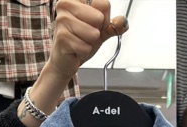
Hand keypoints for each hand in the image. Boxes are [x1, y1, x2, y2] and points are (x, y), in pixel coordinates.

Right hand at [17, 0, 127, 126]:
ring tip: (79, 42)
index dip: (104, 19)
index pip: (103, 3)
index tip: (93, 24)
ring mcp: (62, 20)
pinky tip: (75, 50)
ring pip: (93, 33)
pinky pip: (86, 47)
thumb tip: (124, 22)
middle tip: (85, 35)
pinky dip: (84, 52)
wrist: (64, 61)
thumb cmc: (79, 42)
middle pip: (99, 18)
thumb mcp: (99, 31)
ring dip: (90, 43)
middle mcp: (66, 5)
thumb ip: (113, 26)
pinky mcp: (62, 37)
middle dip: (96, 32)